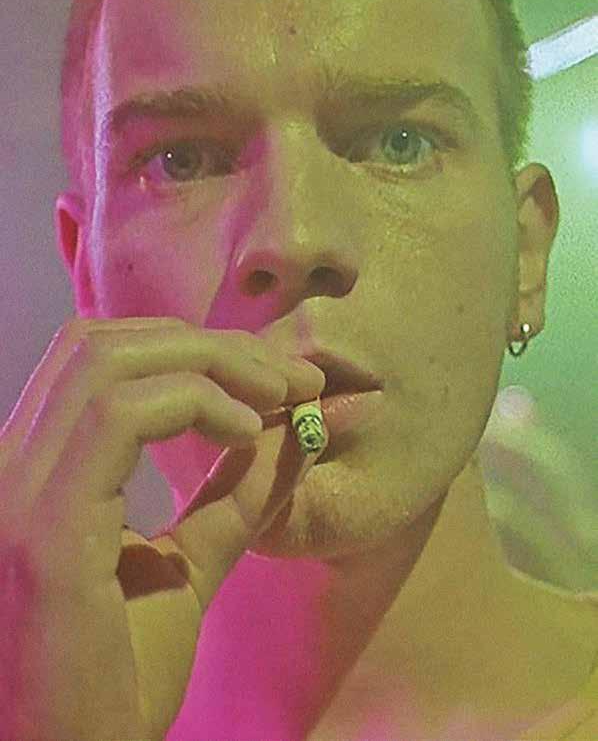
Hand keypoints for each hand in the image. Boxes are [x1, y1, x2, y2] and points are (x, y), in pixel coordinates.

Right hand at [0, 317, 325, 740]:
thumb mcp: (182, 573)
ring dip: (209, 363)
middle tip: (289, 375)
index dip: (191, 350)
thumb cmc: (111, 682)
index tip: (276, 376)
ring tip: (276, 396)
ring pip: (108, 361)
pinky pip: (118, 415)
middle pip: (104, 343)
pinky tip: (244, 429)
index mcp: (34, 471)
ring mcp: (17, 493)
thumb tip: (288, 430)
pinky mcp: (41, 531)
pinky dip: (193, 401)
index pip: (98, 360)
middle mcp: (10, 467)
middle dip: (209, 345)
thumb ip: (228, 500)